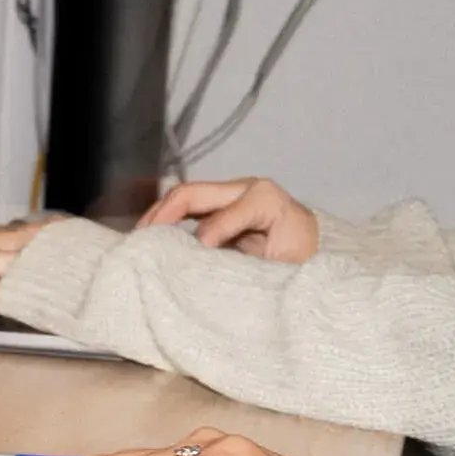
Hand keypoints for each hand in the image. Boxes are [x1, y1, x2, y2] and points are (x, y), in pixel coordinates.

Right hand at [136, 178, 318, 263]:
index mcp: (266, 200)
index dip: (205, 238)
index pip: (222, 216)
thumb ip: (247, 261)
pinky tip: (152, 239)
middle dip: (161, 217)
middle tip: (141, 245)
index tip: (191, 265)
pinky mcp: (219, 205)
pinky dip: (165, 221)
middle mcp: (245, 189)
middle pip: (191, 193)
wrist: (314, 257)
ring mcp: (230, 194)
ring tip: (140, 243)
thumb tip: (203, 256)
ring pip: (182, 197)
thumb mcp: (283, 266)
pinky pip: (185, 207)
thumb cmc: (302, 265)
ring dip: (157, 218)